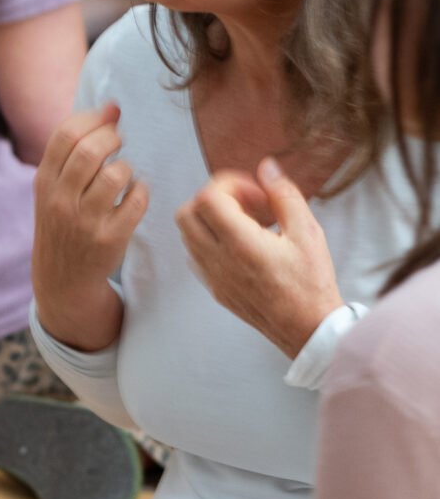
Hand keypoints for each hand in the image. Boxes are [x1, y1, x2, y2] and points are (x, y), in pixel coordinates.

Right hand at [33, 105, 148, 350]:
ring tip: (123, 173)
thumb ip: (72, 150)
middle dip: (112, 137)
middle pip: (90, 151)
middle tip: (119, 141)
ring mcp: (85, 222)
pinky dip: (141, 190)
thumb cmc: (62, 220)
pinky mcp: (110, 238)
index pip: (67, 135)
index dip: (94, 117)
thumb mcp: (51, 188)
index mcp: (44, 182)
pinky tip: (135, 193)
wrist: (62, 278)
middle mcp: (60, 201)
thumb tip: (111, 109)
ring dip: (126, 166)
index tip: (111, 114)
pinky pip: (136, 200)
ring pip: (116, 174)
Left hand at [175, 158, 343, 358]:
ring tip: (248, 223)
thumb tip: (266, 168)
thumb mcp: (307, 232)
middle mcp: (218, 261)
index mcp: (239, 244)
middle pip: (187, 213)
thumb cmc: (311, 284)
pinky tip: (242, 243)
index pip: (207, 198)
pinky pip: (196, 255)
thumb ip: (284, 194)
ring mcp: (212, 277)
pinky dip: (210, 240)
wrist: (309, 331)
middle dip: (213, 198)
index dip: (229, 184)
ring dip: (210, 218)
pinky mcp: (215, 289)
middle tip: (247, 204)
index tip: (256, 192)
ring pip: (187, 234)